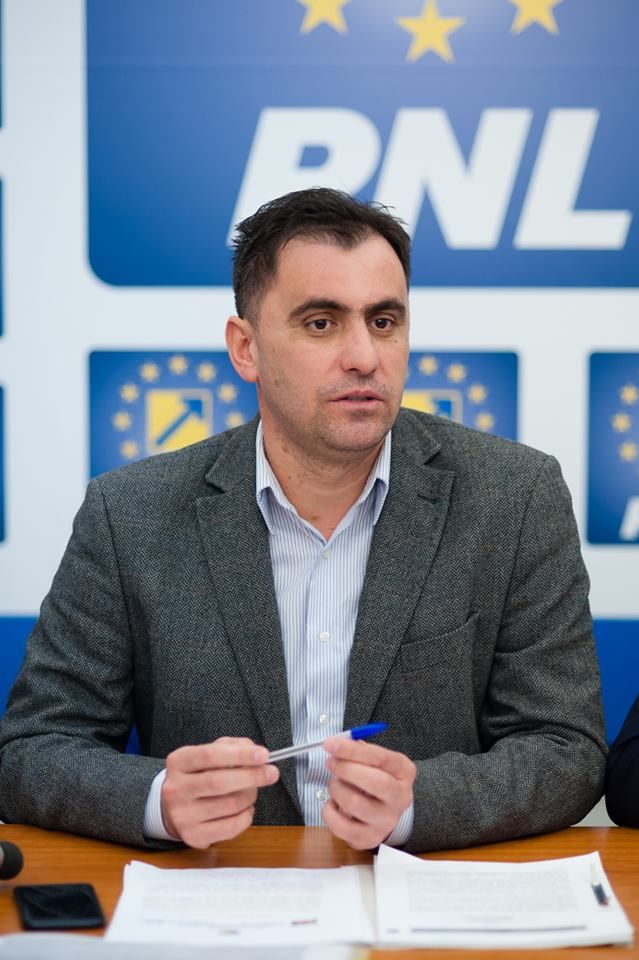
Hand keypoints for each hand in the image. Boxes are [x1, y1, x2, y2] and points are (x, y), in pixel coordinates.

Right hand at [161, 737, 278, 847]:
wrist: (173, 806)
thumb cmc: (198, 776)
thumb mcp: (209, 754)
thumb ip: (232, 746)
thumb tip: (254, 752)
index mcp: (178, 762)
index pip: (210, 755)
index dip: (240, 755)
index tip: (263, 755)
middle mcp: (176, 789)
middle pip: (219, 782)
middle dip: (252, 776)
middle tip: (271, 773)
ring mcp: (182, 815)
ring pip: (228, 805)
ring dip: (249, 796)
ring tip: (251, 791)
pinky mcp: (193, 836)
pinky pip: (229, 828)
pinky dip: (245, 817)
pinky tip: (246, 809)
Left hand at [322, 737, 415, 849]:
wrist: (385, 809)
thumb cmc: (376, 778)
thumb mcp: (375, 760)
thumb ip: (358, 750)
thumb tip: (337, 745)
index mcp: (404, 772)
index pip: (381, 758)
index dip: (353, 750)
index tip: (331, 744)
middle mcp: (400, 798)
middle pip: (376, 782)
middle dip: (347, 769)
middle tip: (331, 762)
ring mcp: (387, 821)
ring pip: (355, 804)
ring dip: (336, 789)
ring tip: (335, 784)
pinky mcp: (370, 838)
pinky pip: (342, 827)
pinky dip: (329, 812)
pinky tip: (332, 804)